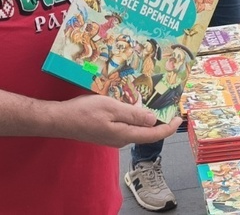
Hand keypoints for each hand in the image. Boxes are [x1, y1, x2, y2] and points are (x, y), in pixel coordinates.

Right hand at [52, 94, 179, 146]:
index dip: (169, 127)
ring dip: (143, 115)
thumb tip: (153, 120)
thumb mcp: (112, 108)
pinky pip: (125, 125)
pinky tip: (129, 103)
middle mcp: (121, 140)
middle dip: (157, 119)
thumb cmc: (84, 112)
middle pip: (146, 131)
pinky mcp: (106, 133)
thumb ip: (133, 115)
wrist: (60, 120)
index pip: (154, 135)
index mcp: (125, 135)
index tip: (179, 118)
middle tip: (166, 103)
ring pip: (135, 127)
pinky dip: (132, 115)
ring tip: (148, 100)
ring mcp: (113, 138)